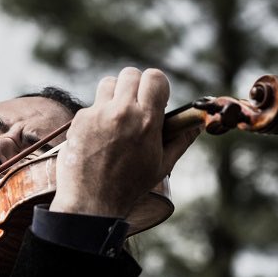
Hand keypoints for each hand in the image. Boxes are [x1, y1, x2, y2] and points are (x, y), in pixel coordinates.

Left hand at [51, 67, 199, 216]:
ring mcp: (97, 114)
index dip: (157, 85)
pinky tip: (99, 135)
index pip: (154, 77)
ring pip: (108, 83)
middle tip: (135, 105)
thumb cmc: (129, 186)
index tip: (155, 98)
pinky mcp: (79, 120)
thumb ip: (181, 140)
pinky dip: (97, 114)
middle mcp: (122, 112)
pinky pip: (91, 105)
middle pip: (130, 74)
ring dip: (114, 95)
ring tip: (117, 117)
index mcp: (146, 121)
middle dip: (135, 86)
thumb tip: (197, 124)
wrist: (91, 202)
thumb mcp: (162, 165)